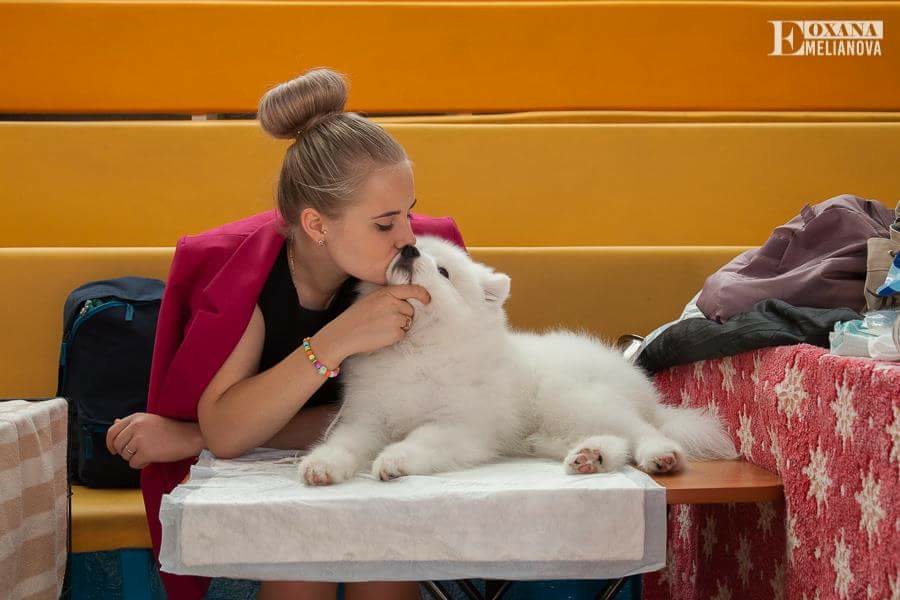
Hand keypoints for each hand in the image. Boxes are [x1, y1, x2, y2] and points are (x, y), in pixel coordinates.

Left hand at [105, 412, 203, 468]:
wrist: (190, 436)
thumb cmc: (172, 429)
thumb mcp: (149, 421)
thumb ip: (131, 423)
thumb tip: (115, 422)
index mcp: (136, 418)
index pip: (112, 432)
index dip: (110, 443)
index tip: (113, 450)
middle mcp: (136, 426)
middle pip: (117, 445)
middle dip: (125, 452)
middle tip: (139, 452)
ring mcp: (140, 439)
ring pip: (125, 456)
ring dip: (135, 458)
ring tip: (150, 452)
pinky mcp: (145, 452)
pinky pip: (134, 464)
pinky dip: (142, 464)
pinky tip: (153, 458)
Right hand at [314, 284, 430, 361]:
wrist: (343, 333)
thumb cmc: (356, 317)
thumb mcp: (372, 299)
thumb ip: (389, 297)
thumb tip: (405, 301)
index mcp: (387, 292)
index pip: (412, 290)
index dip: (422, 294)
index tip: (427, 300)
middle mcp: (394, 303)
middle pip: (410, 309)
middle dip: (402, 315)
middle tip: (383, 320)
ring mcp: (396, 318)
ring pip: (407, 322)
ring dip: (399, 326)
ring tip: (380, 328)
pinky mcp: (396, 333)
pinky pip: (403, 334)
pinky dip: (395, 336)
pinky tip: (381, 335)